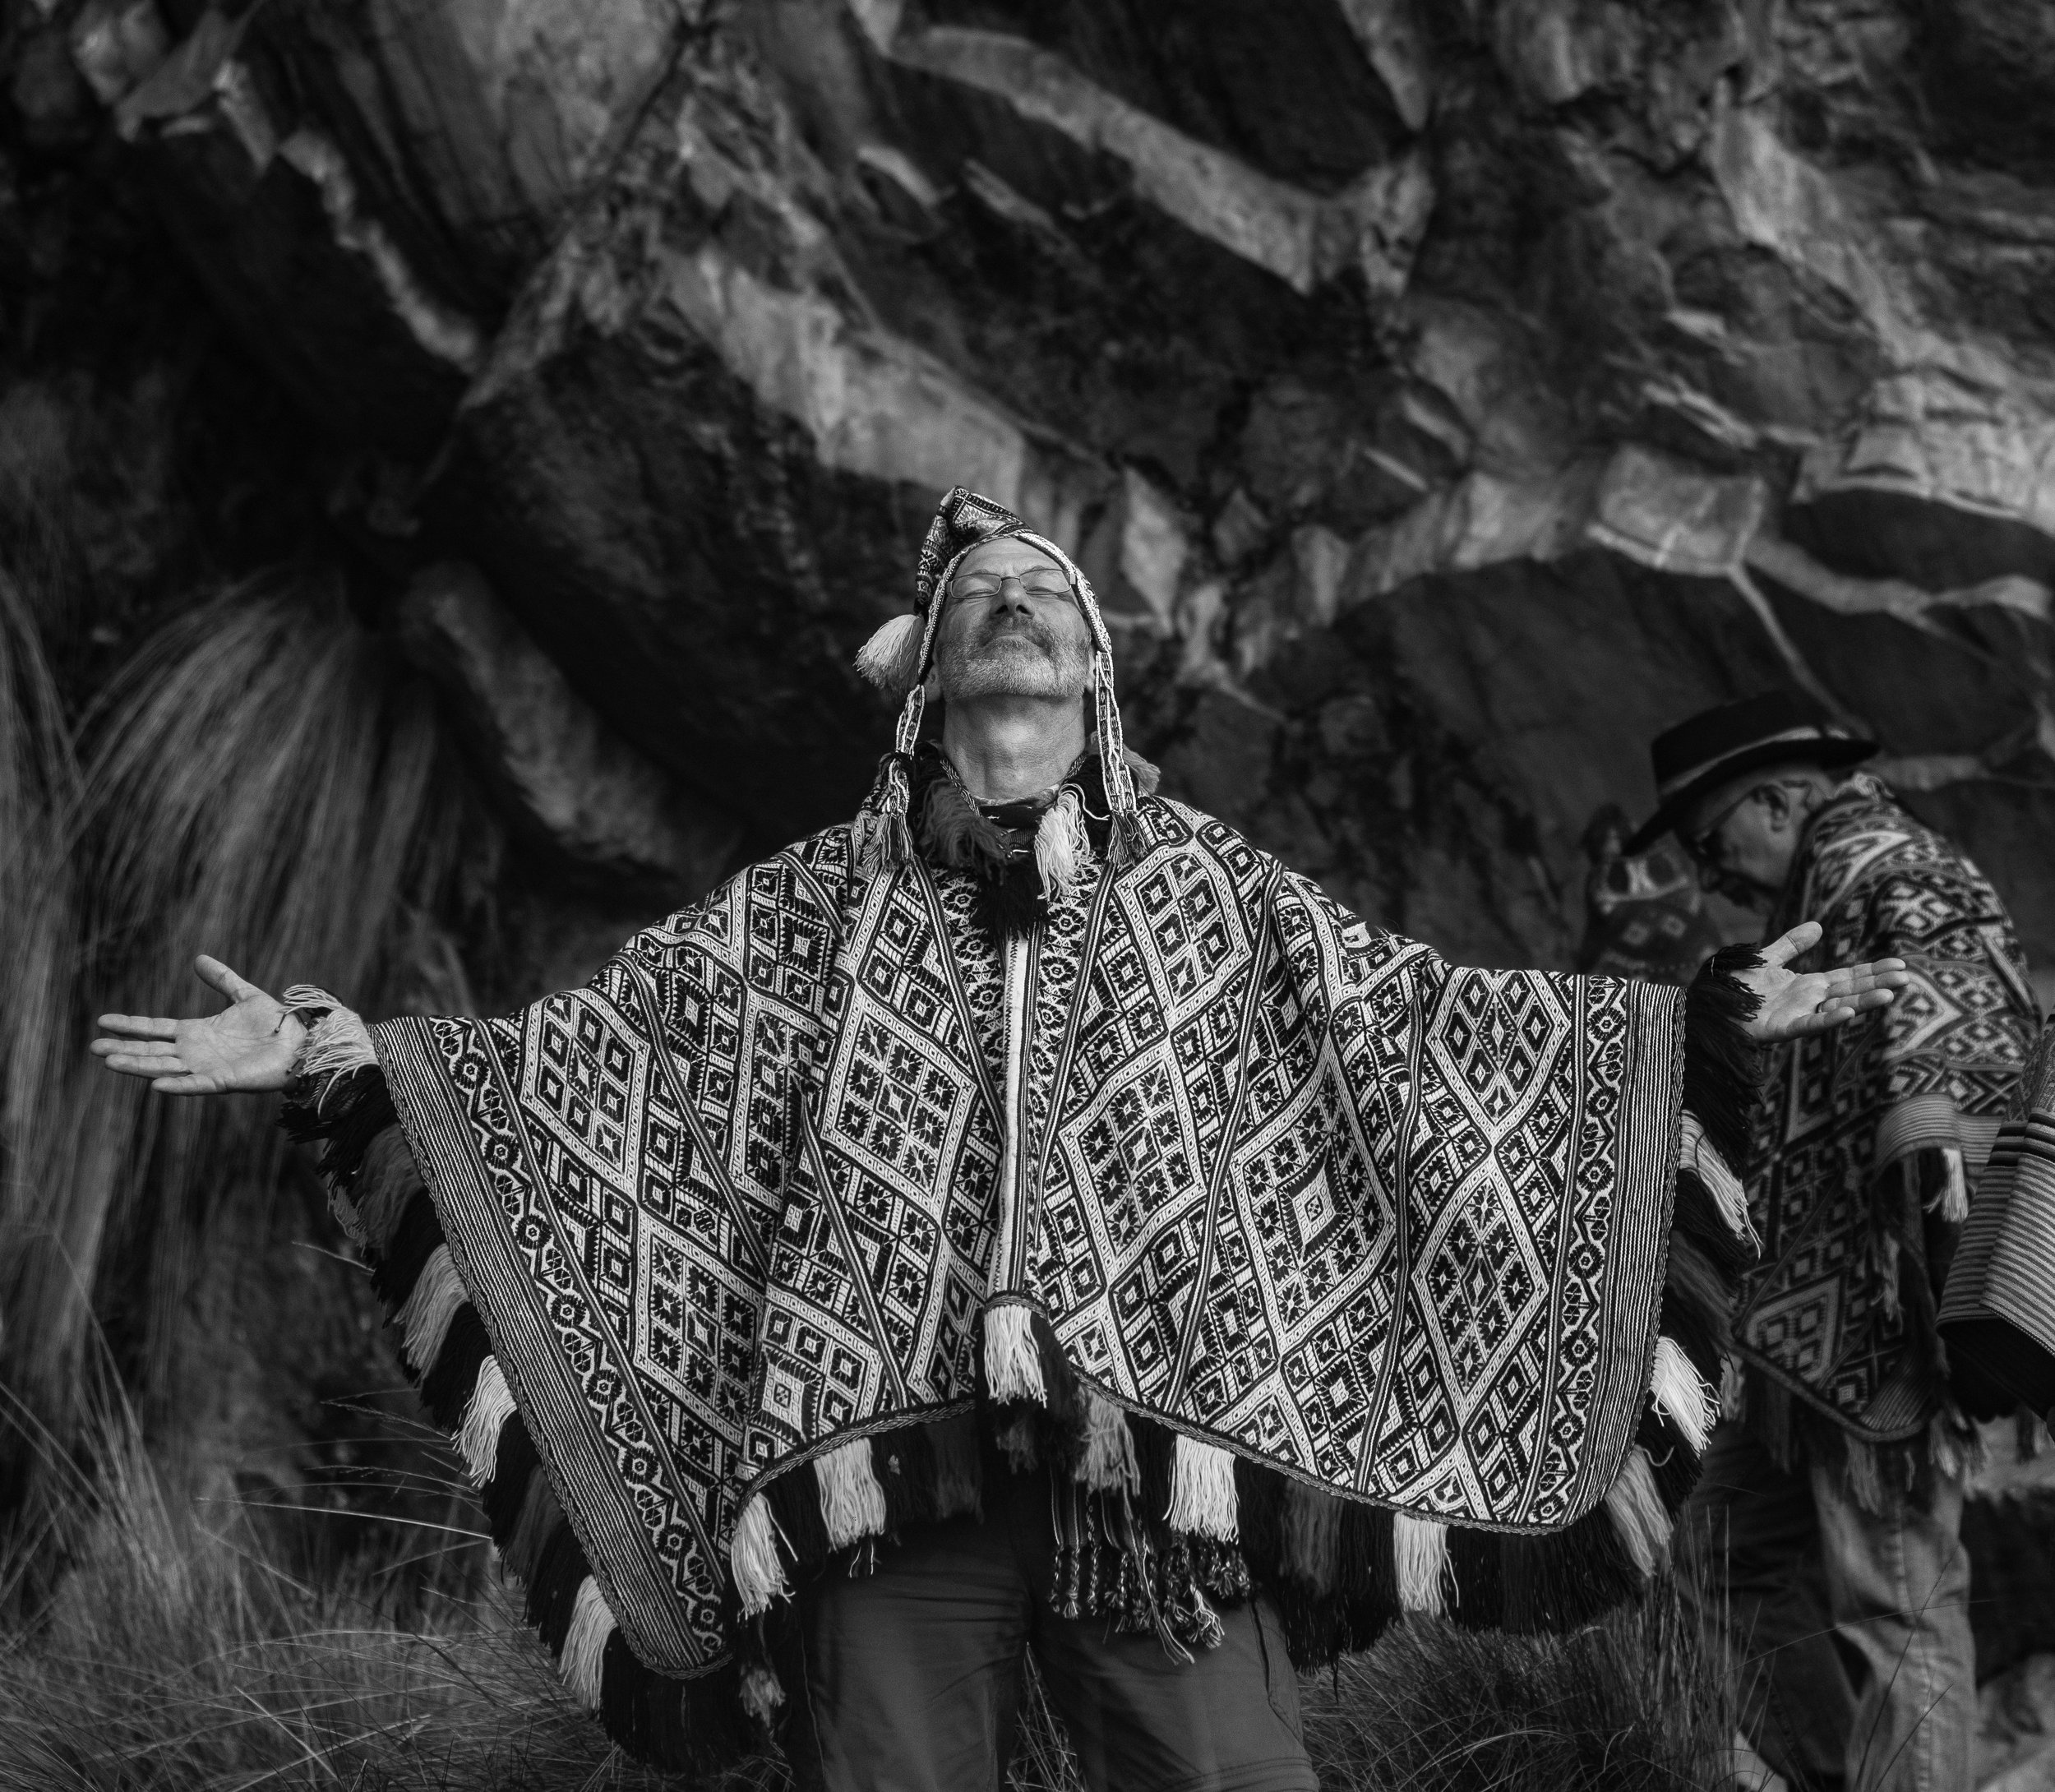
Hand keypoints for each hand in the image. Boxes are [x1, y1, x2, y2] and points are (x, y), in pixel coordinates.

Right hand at [90, 955, 304, 1094]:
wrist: (303, 1041)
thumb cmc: (276, 1024)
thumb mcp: (245, 995)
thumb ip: (222, 979)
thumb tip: (198, 959)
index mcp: (198, 1033)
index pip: (156, 1029)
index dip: (130, 1025)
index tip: (102, 1021)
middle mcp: (197, 1052)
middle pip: (152, 1051)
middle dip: (124, 1049)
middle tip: (94, 1048)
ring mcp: (208, 1068)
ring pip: (165, 1068)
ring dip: (138, 1067)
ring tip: (110, 1062)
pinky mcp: (225, 1081)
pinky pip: (197, 1085)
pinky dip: (179, 1085)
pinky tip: (156, 1085)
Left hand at [1736, 922, 1908, 1044]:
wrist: (1709, 1006)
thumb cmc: (1736, 986)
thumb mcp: (1767, 959)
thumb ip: (1791, 944)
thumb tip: (1818, 925)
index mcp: (1808, 985)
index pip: (1848, 977)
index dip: (1872, 971)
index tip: (1899, 964)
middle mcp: (1809, 1001)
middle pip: (1850, 991)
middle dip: (1878, 984)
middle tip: (1906, 977)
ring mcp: (1798, 1015)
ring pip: (1837, 1008)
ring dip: (1863, 1002)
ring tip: (1891, 995)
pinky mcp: (1782, 1029)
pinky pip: (1809, 1024)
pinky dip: (1829, 1019)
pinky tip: (1849, 1011)